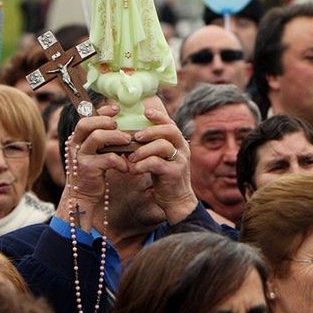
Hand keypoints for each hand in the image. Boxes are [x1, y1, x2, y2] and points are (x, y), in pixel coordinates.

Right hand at [56, 103, 131, 230]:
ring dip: (116, 137)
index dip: (102, 111)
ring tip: (128, 141)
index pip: (86, 117)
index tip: (117, 109)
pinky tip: (126, 166)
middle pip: (87, 124)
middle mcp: (75, 145)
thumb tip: (120, 123)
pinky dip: (119, 161)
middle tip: (120, 126)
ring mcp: (79, 157)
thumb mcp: (95, 152)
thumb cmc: (94, 171)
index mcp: (77, 138)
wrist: (83, 197)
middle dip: (105, 121)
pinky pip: (107, 159)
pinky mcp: (87, 169)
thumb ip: (103, 139)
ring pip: (97, 137)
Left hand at [127, 106, 197, 224]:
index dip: (159, 116)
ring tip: (131, 157)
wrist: (177, 200)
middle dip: (150, 131)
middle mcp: (182, 148)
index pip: (170, 123)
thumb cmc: (164, 176)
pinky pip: (157, 163)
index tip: (145, 112)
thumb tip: (130, 135)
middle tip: (135, 136)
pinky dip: (142, 164)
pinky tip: (133, 169)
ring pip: (162, 146)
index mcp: (178, 142)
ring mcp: (180, 161)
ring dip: (143, 150)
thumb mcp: (160, 157)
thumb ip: (151, 145)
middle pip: (169, 130)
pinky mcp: (175, 173)